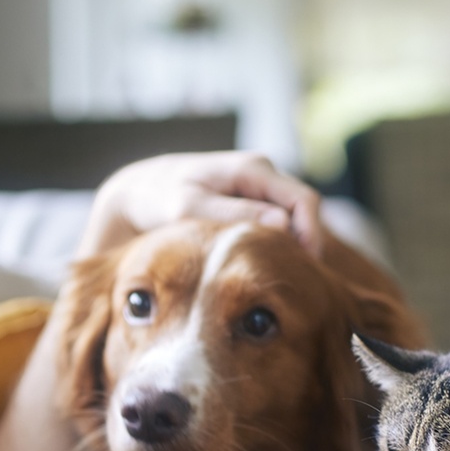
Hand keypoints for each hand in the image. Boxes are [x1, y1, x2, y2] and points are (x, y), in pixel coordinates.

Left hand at [80, 151, 323, 257]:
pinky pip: (275, 224)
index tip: (304, 268)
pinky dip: (275, 246)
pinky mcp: (250, 204)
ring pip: (291, 220)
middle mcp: (261, 174)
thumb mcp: (188, 207)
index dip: (311, 235)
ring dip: (291, 247)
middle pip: (303, 211)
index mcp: (252, 169)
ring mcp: (257, 189)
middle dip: (305, 244)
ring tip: (281, 278)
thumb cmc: (158, 198)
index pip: (303, 201)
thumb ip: (233, 213)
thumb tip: (282, 223)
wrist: (137, 193)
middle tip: (295, 281)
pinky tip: (265, 269)